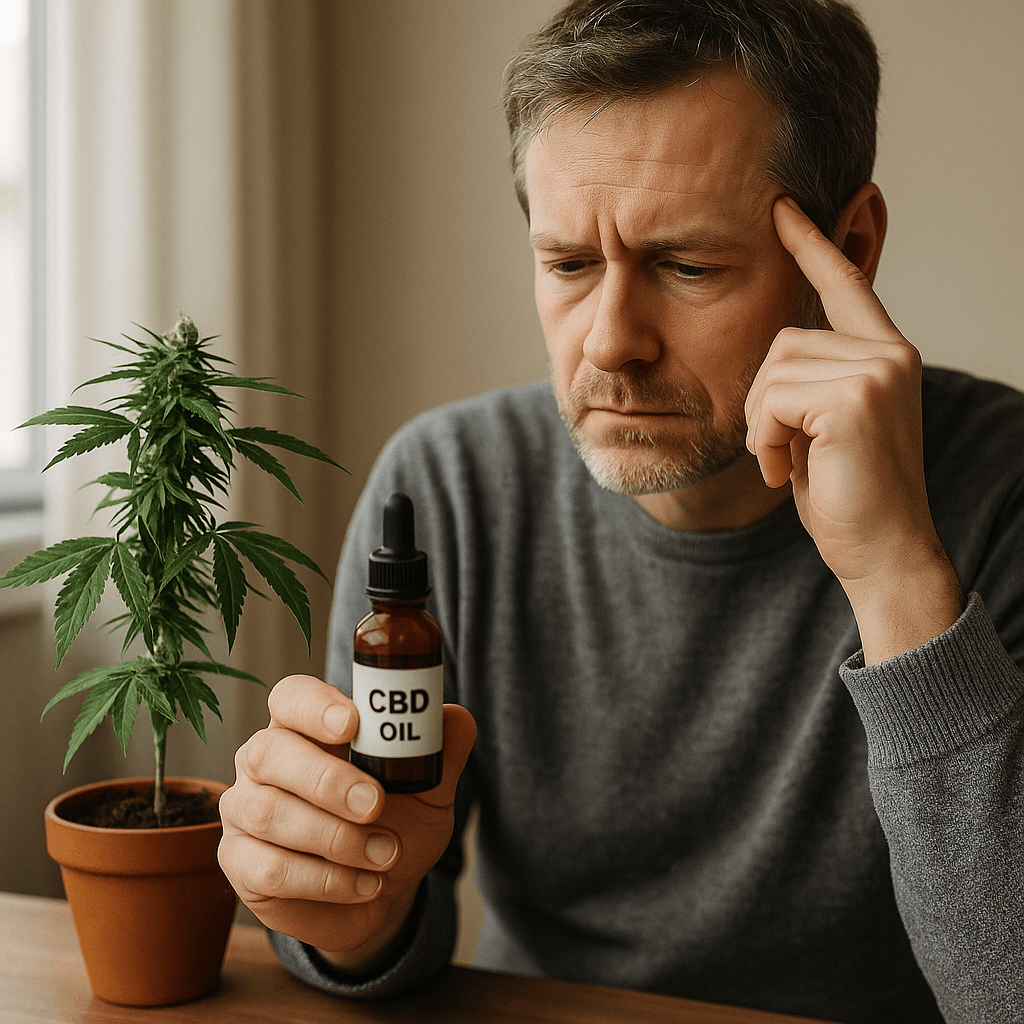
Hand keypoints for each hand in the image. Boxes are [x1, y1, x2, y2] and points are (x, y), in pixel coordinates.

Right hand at [218, 674, 476, 968]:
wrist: (381, 889)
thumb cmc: (396, 821)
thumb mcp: (427, 787)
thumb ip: (439, 749)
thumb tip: (457, 718)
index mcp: (304, 726)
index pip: (291, 698)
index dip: (315, 706)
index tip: (352, 723)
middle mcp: (264, 761)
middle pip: (270, 753)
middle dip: (327, 780)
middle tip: (375, 804)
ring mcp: (243, 812)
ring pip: (268, 814)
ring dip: (336, 838)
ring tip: (385, 854)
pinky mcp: (240, 865)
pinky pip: (270, 869)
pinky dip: (326, 880)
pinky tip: (364, 883)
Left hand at [744, 194, 961, 661]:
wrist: (882, 552)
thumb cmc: (847, 495)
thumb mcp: (824, 428)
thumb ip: (810, 382)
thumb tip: (777, 353)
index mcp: (883, 356)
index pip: (845, 284)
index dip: (812, 245)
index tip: (782, 208)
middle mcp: (888, 353)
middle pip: (784, 338)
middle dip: (762, 401)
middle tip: (780, 451)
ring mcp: (878, 371)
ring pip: (772, 369)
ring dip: (761, 424)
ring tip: (787, 462)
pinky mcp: (856, 398)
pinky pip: (772, 398)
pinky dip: (766, 438)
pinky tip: (787, 470)